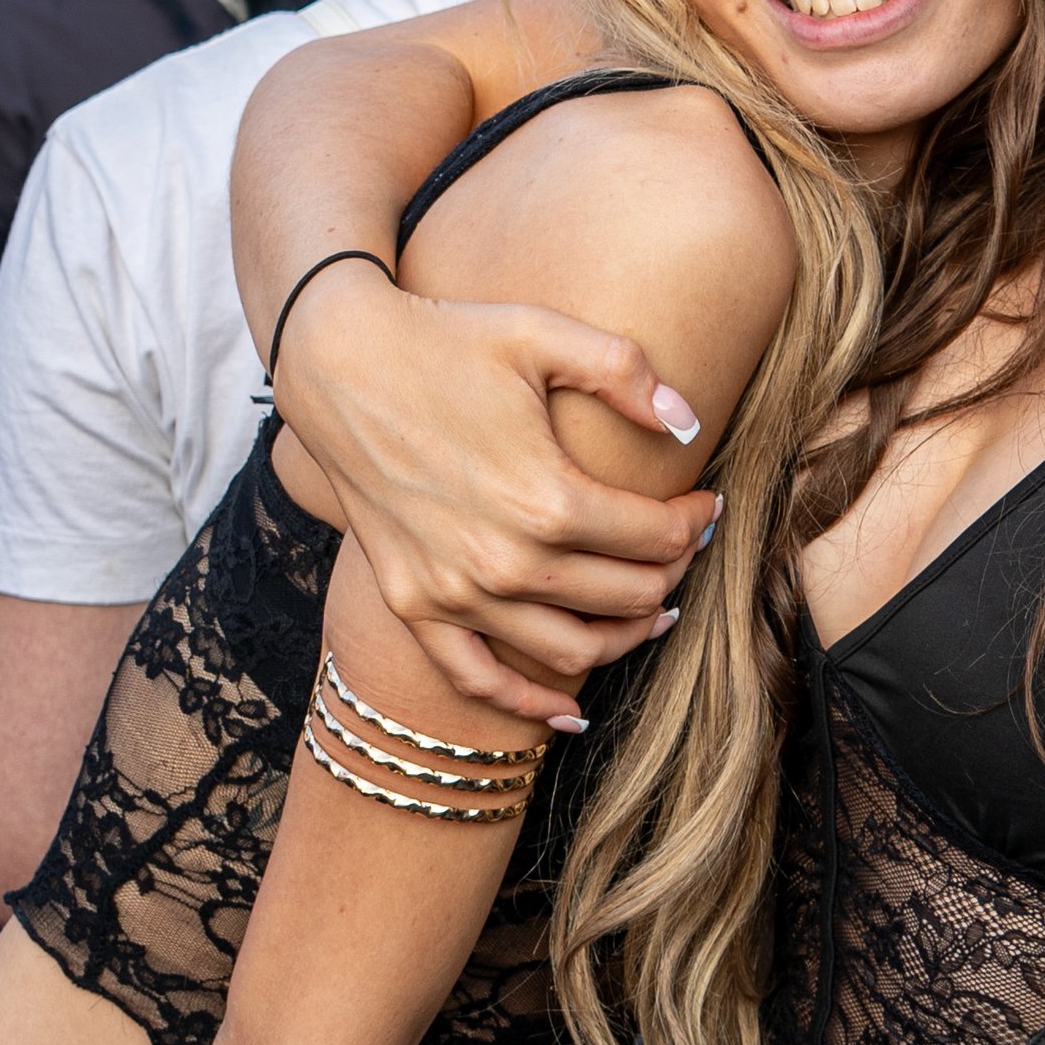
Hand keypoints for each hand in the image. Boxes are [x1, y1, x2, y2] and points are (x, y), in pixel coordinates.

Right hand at [274, 271, 718, 727]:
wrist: (338, 363)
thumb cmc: (444, 340)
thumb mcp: (542, 332)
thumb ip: (626, 372)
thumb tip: (689, 423)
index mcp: (547, 497)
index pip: (657, 536)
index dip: (696, 522)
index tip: (705, 503)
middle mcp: (504, 560)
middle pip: (627, 596)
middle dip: (672, 571)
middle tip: (681, 545)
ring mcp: (454, 591)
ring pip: (573, 649)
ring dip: (626, 636)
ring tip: (651, 609)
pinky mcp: (413, 603)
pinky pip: (478, 679)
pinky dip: (530, 703)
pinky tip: (572, 712)